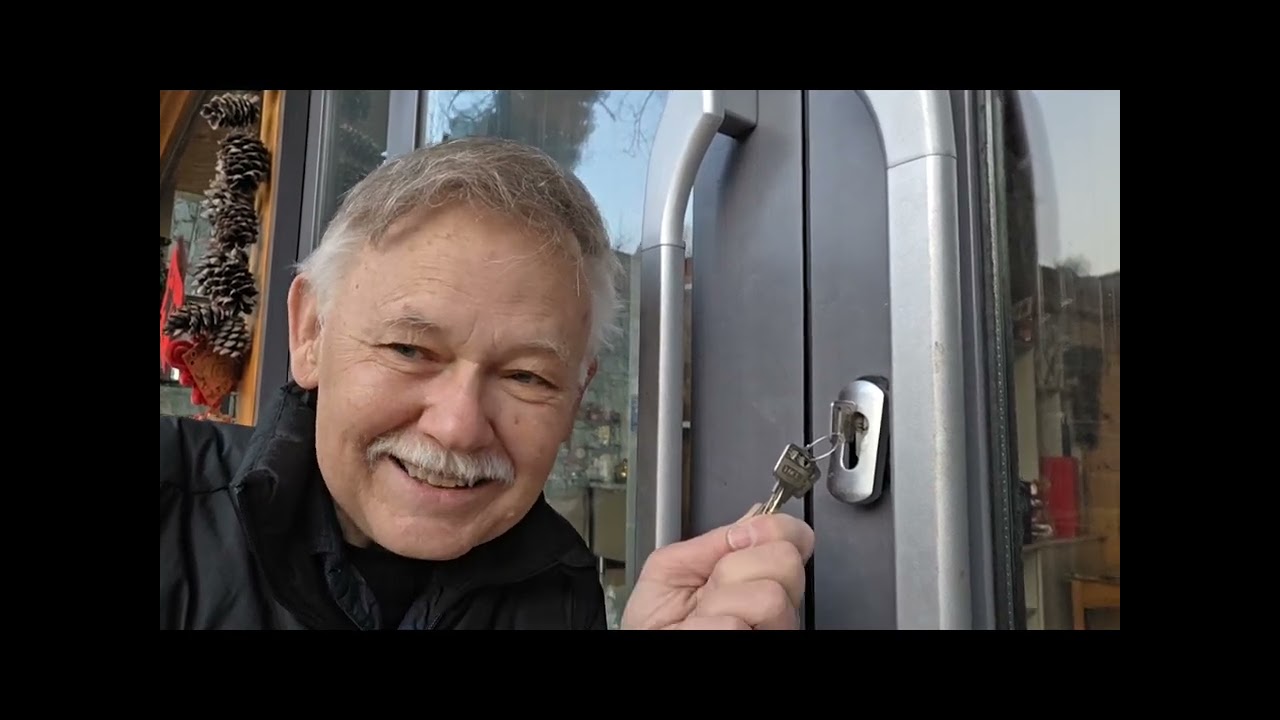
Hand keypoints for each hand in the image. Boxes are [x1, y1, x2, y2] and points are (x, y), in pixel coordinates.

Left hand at [620, 506, 814, 629]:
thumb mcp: (673, 566)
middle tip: (711, 589)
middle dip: (737, 567)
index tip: (739, 540)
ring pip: (769, 596)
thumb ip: (713, 541)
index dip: (771, 529)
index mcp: (758, 576)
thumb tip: (755, 514)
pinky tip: (702, 630)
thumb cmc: (656, 619)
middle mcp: (774, 604)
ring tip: (704, 617)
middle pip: (786, 560)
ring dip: (721, 603)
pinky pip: (734, 625)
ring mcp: (770, 628)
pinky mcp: (760, 643)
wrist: (647, 643)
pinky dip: (706, 626)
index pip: (795, 537)